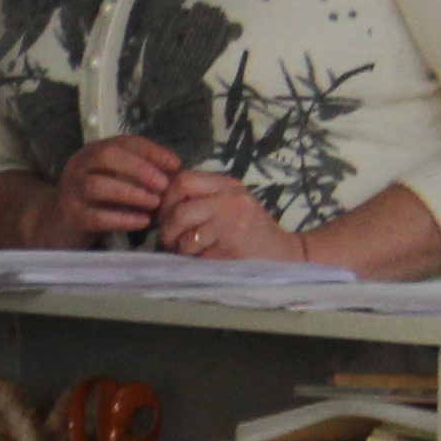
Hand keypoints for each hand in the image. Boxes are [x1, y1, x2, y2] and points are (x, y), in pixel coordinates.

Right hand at [43, 134, 185, 244]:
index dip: (152, 151)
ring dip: (132, 193)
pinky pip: (96, 216)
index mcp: (93, 152)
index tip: (176, 164)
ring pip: (99, 185)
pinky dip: (122, 218)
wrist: (57, 225)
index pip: (124, 142)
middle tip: (163, 185)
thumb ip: (142, 175)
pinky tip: (142, 222)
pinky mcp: (70, 216)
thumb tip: (177, 174)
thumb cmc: (97, 201)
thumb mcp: (117, 181)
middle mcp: (79, 165)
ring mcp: (71, 190)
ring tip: (155, 204)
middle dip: (140, 168)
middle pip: (107, 156)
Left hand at [152, 167, 301, 261]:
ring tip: (194, 251)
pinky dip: (197, 261)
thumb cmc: (249, 231)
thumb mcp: (228, 204)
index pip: (182, 180)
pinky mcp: (233, 247)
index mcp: (227, 185)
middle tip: (171, 240)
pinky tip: (211, 259)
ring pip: (186, 237)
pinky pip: (198, 256)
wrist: (284, 254)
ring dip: (182, 249)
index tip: (166, 214)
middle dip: (168, 230)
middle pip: (179, 211)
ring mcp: (234, 223)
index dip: (166, 199)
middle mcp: (231, 199)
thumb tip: (156, 205)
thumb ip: (200, 199)